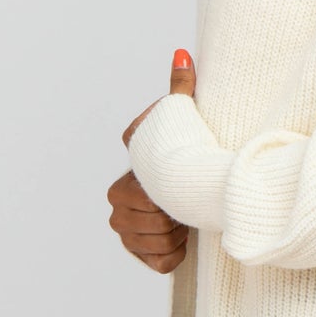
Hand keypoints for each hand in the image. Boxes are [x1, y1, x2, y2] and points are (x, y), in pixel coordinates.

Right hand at [108, 49, 196, 273]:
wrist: (198, 195)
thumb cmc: (189, 159)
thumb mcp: (185, 124)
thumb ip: (181, 90)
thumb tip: (182, 54)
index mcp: (124, 179)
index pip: (143, 195)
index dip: (167, 193)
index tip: (178, 183)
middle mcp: (117, 205)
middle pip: (150, 222)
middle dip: (174, 214)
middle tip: (185, 200)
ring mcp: (125, 232)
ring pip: (157, 242)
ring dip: (178, 232)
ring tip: (185, 216)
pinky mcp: (140, 256)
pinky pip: (161, 262)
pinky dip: (177, 253)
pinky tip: (183, 238)